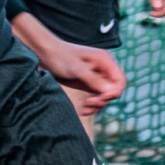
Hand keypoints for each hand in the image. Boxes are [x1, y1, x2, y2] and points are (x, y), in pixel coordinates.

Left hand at [11, 9, 126, 108]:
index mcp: (104, 61)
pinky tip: (82, 110)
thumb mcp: (76, 69)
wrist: (44, 53)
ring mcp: (96, 77)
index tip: (101, 98)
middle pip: (114, 91)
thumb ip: (94, 80)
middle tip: (89, 103)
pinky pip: (96, 98)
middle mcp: (103, 69)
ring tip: (84, 108)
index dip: (115, 92)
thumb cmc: (59, 56)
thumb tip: (111, 92)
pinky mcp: (88, 84)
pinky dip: (91, 106)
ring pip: (105, 97)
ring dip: (97, 105)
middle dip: (104, 100)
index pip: (120, 80)